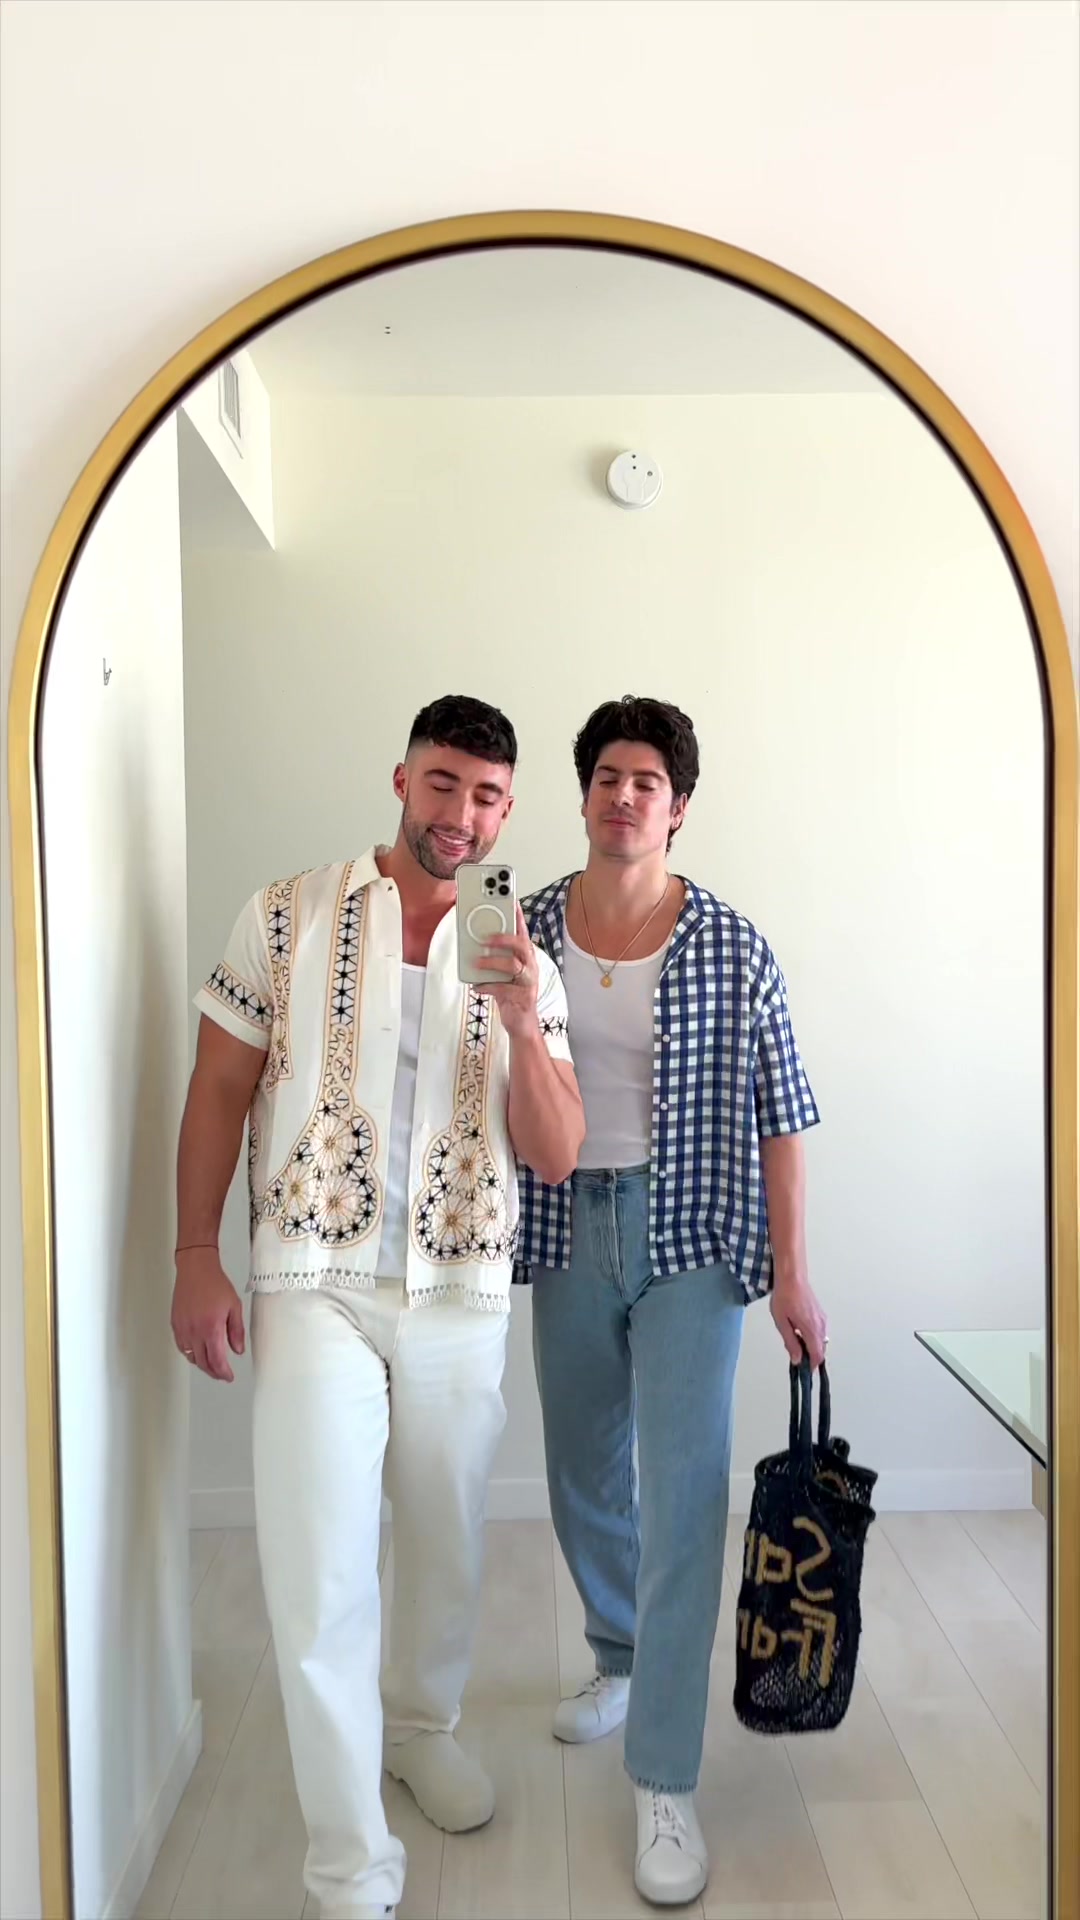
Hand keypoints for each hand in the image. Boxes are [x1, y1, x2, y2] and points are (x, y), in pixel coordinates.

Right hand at [171, 1249, 245, 1381]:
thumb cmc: (214, 1283)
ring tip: (212, 1365)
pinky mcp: (175, 1324)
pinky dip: (191, 1353)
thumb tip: (238, 1350)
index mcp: (211, 1328)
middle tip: (222, 1374)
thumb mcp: (234, 1306)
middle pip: (202, 1362)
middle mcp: (194, 1331)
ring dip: (202, 1364)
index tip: (228, 1377)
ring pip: (191, 1357)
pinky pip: (182, 1347)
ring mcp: (183, 1328)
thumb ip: (236, 1331)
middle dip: (213, 1372)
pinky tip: (198, 1352)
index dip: (223, 1372)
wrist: (195, 1269)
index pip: (216, 1360)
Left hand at [474, 905, 539, 1037]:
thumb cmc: (512, 992)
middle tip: (485, 938)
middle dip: (503, 937)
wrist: (522, 1022)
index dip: (518, 916)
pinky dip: (487, 986)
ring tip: (476, 963)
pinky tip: (477, 986)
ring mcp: (527, 981)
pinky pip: (503, 988)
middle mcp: (530, 966)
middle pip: (521, 945)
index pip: (523, 932)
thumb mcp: (504, 971)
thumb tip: (474, 944)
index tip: (511, 901)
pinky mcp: (521, 997)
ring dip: (492, 962)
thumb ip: (495, 957)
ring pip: (513, 965)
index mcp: (526, 956)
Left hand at [770, 1268, 827, 1369]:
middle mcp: (821, 1325)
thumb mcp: (782, 1323)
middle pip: (820, 1349)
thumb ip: (791, 1342)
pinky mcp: (820, 1314)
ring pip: (821, 1340)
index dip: (811, 1366)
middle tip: (796, 1355)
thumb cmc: (784, 1297)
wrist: (792, 1277)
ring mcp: (822, 1319)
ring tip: (794, 1340)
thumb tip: (797, 1359)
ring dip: (811, 1346)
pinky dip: (812, 1337)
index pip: (817, 1355)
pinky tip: (799, 1330)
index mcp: (812, 1329)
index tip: (804, 1370)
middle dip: (810, 1356)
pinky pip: (820, 1331)